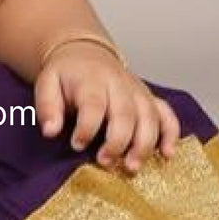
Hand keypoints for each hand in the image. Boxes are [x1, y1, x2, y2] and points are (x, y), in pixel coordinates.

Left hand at [34, 44, 181, 173]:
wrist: (85, 53)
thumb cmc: (66, 75)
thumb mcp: (47, 84)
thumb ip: (47, 107)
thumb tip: (50, 131)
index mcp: (92, 80)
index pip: (93, 104)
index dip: (87, 127)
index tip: (76, 145)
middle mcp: (119, 84)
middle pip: (125, 113)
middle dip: (117, 141)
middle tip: (104, 162)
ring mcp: (138, 91)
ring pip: (150, 117)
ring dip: (144, 144)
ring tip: (132, 167)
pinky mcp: (149, 99)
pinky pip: (167, 114)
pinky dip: (171, 134)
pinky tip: (168, 154)